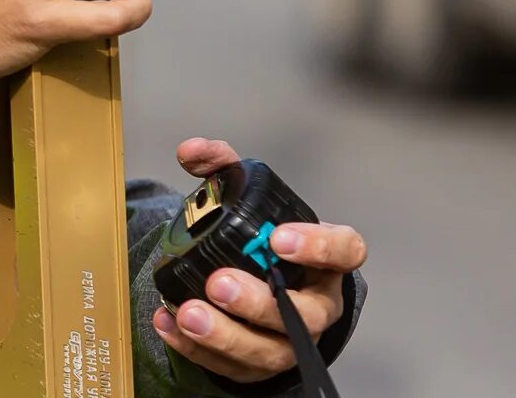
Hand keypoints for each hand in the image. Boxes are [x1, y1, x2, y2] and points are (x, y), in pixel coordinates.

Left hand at [151, 139, 367, 385]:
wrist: (253, 284)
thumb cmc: (260, 243)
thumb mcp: (245, 198)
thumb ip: (221, 168)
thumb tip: (190, 150)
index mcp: (325, 260)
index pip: (345, 251)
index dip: (319, 246)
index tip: (278, 237)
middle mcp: (315, 304)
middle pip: (303, 314)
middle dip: (258, 302)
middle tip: (219, 282)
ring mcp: (289, 341)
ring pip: (269, 350)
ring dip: (225, 335)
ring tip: (189, 313)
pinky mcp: (257, 366)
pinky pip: (232, 366)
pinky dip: (197, 349)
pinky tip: (171, 325)